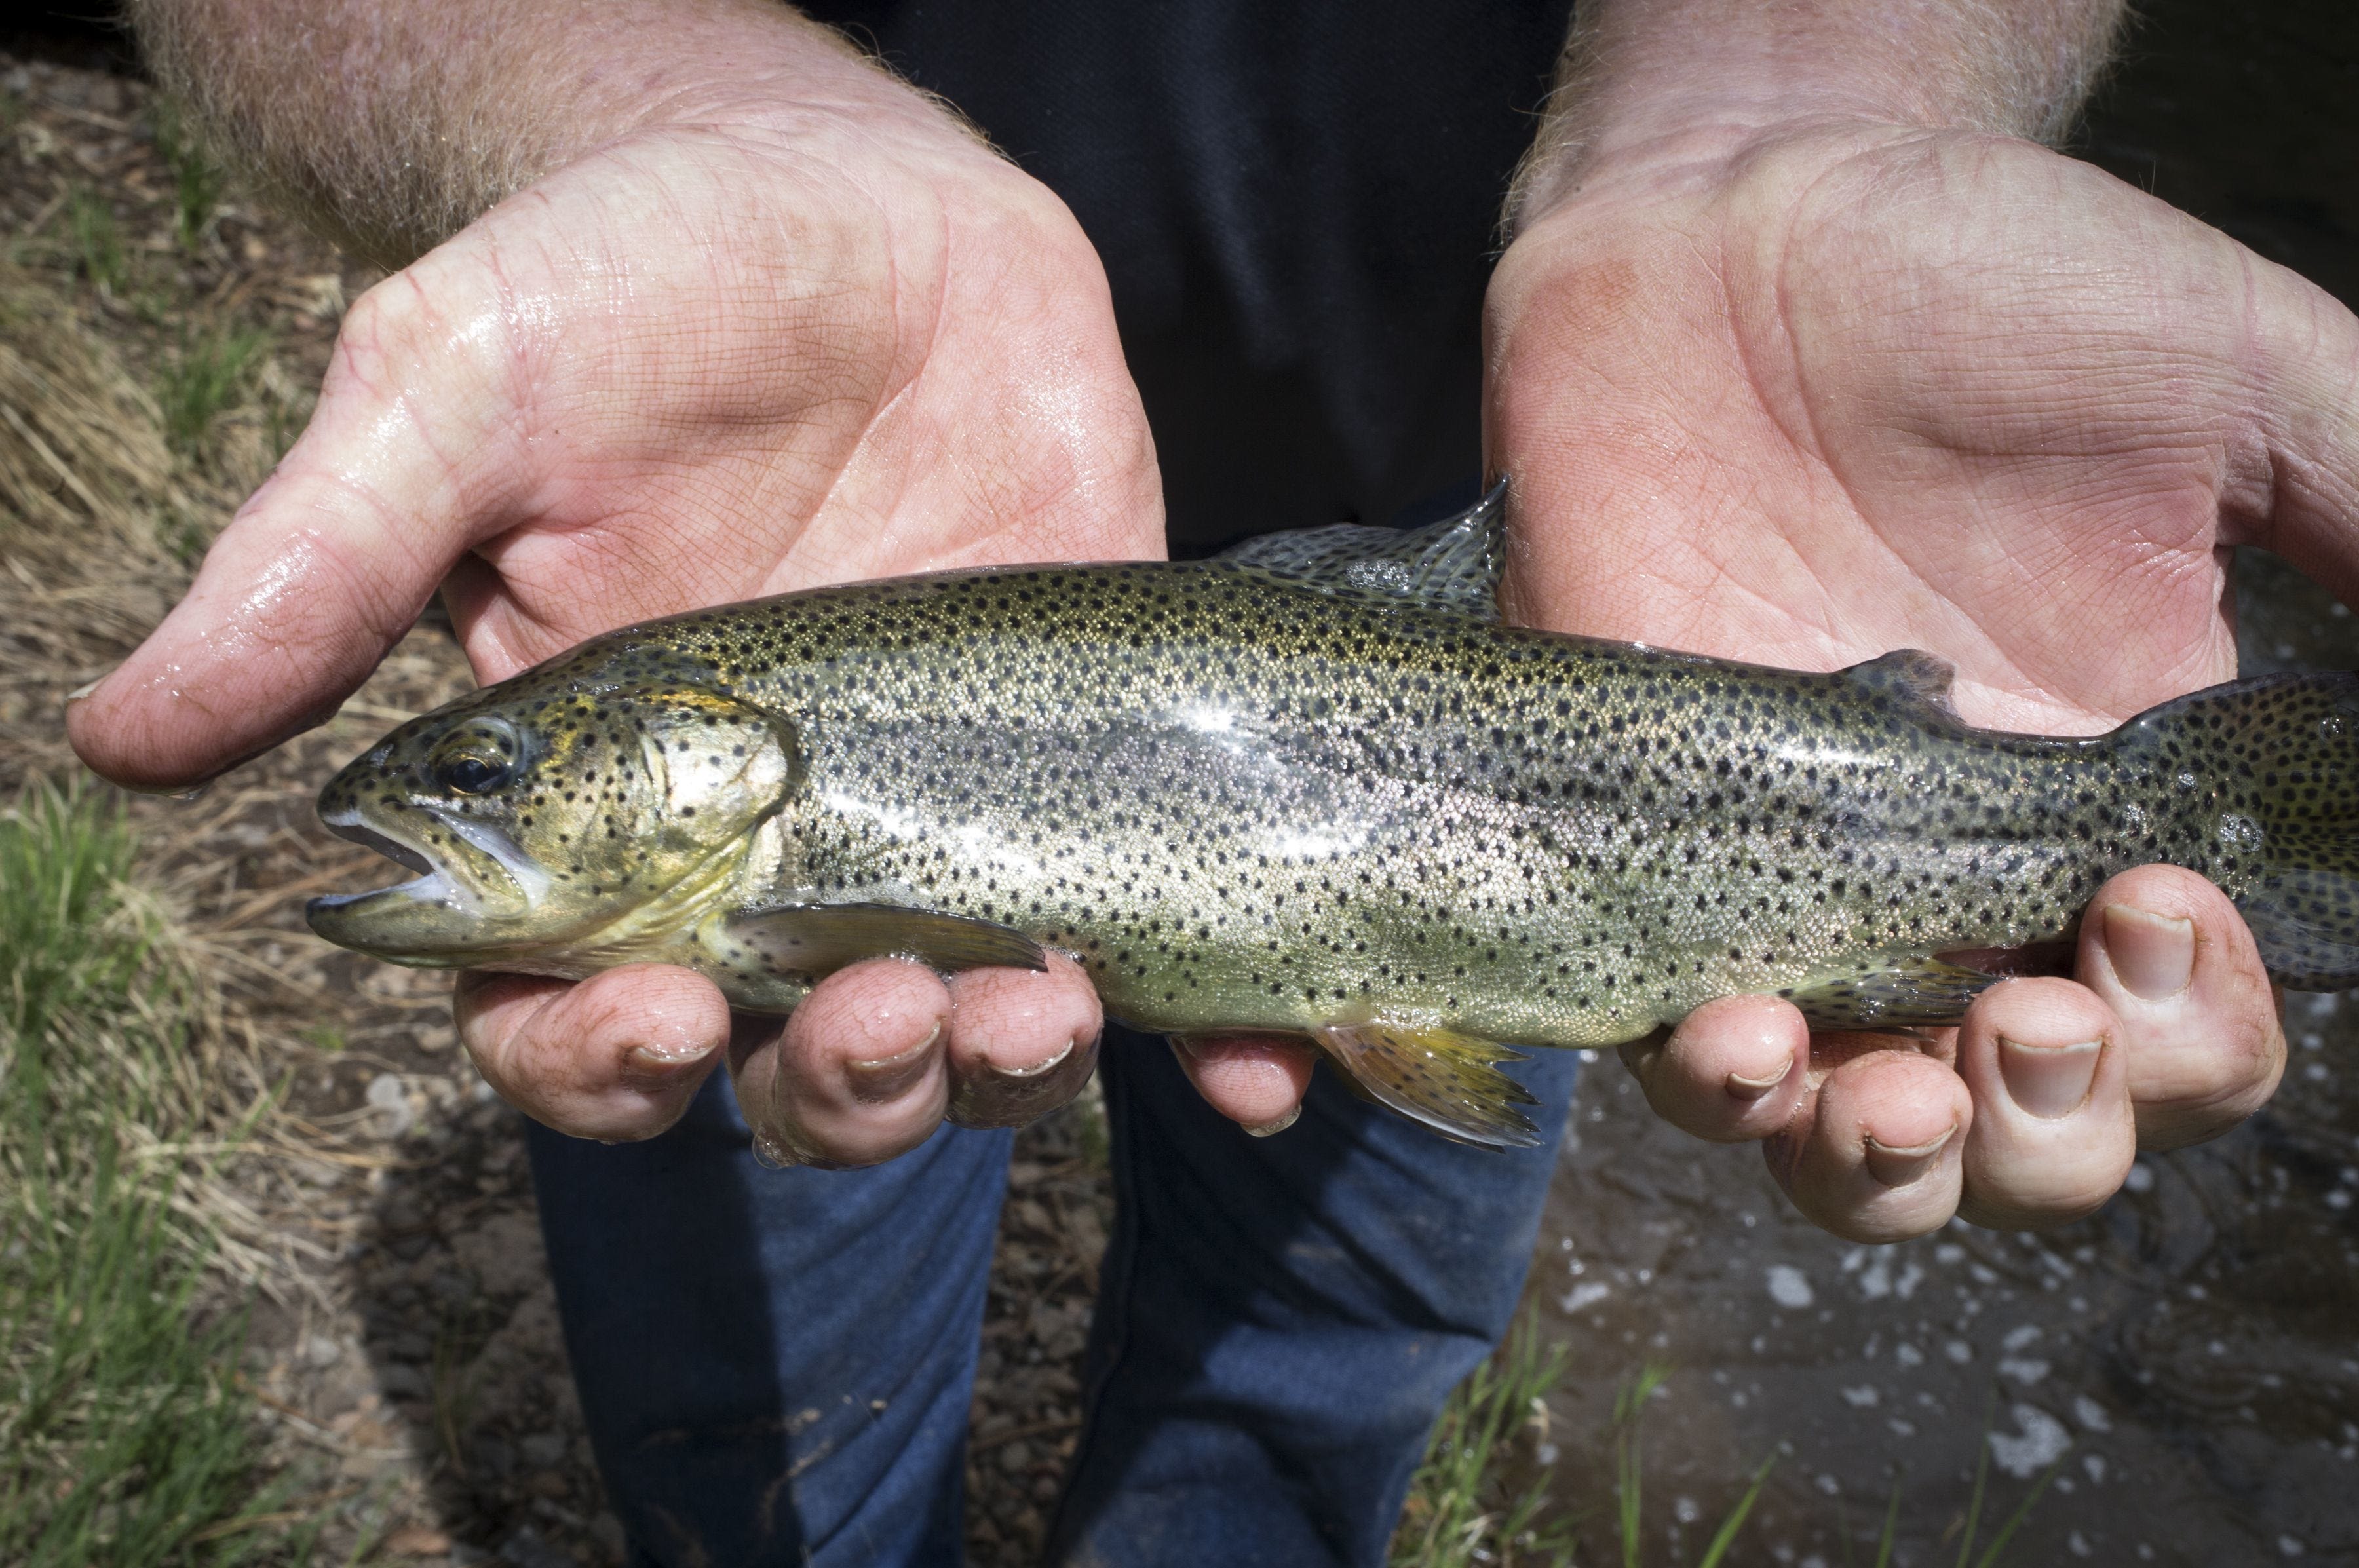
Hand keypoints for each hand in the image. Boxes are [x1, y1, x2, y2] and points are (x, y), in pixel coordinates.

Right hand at [65, 42, 1299, 1159]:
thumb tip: (123, 735)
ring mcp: (950, 819)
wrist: (847, 199)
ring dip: (1002, 1072)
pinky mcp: (1098, 763)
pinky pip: (1155, 939)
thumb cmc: (625, 281)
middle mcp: (776, 853)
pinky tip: (1256, 1080)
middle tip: (886, 1016)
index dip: (603, 1062)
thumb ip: (328, 566)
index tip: (658, 1023)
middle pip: (793, 1068)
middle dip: (840, 1088)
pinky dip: (1206, 1044)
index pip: (578, 1012)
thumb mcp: (458, 393)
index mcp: (601, 812)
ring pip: (965, 1031)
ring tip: (1041, 1015)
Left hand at [1484, 121, 2356, 1238]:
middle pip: (2028, 1125)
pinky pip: (1656, 1031)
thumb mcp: (2239, 391)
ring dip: (1882, 1161)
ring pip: (1843, 1127)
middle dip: (2049, 1133)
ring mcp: (1774, 874)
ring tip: (1879, 1094)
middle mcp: (1949, 874)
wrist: (1739, 218)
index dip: (2195, 1026)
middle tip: (2025, 1023)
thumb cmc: (1992, 283)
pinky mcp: (1621, 842)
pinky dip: (1705, 1082)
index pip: (2186, 1022)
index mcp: (2108, 801)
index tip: (2148, 902)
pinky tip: (1725, 1032)